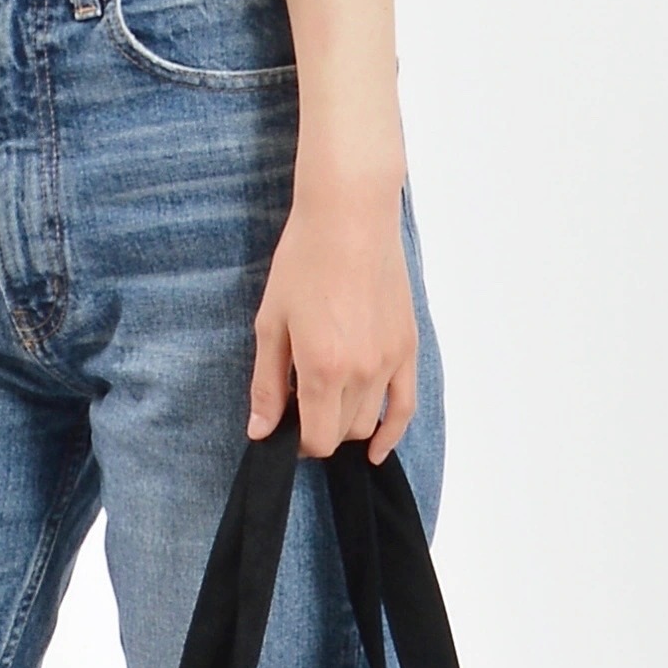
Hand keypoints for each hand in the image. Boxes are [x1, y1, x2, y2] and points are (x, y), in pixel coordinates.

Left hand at [248, 180, 417, 460]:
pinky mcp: (407, 347)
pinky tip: (378, 449)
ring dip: (346, 425)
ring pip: (370, 422)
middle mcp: (362, 372)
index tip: (284, 427)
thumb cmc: (304, 262)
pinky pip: (405, 405)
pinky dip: (392, 431)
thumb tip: (261, 430)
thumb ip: (267, 383)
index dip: (297, 442)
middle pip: (342, 433)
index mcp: (324, 368)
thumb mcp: (271, 323)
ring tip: (327, 404)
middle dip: (318, 430)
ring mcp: (390, 361)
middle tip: (300, 407)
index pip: (316, 438)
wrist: (350, 218)